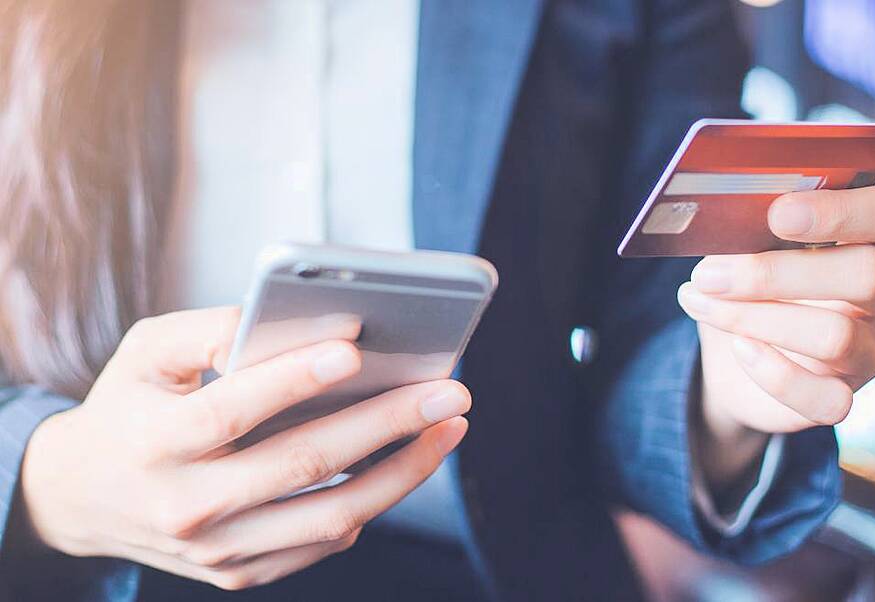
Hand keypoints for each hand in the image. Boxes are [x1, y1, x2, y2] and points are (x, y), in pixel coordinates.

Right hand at [19, 307, 469, 590]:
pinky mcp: (239, 573)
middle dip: (387, 422)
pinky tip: (406, 461)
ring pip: (330, 515)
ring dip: (403, 471)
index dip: (294, 378)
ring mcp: (216, 549)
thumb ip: (210, 330)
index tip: (356, 346)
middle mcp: (186, 504)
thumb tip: (284, 316)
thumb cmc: (127, 409)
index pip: (233, 409)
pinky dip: (373, 502)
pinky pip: (322, 542)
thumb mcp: (145, 354)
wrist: (80, 498)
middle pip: (302, 463)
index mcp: (154, 441)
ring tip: (449, 426)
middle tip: (449, 390)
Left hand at [679, 187, 874, 486]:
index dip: (843, 212)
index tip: (780, 215)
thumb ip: (756, 227)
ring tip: (701, 302)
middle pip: (866, 275)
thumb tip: (729, 218)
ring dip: (755, 318)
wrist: (732, 358)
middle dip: (777, 273)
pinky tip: (738, 348)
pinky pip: (824, 398)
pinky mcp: (843, 398)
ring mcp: (872, 352)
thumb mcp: (752, 246)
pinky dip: (774, 373)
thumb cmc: (752, 285)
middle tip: (710, 274)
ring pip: (836, 336)